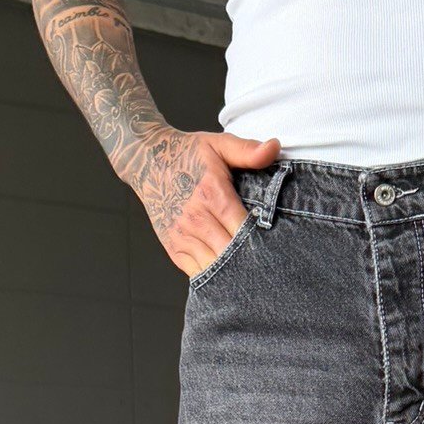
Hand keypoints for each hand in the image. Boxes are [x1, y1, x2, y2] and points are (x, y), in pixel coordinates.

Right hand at [132, 129, 281, 277]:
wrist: (146, 160)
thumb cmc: (187, 153)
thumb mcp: (219, 145)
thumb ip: (247, 150)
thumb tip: (275, 147)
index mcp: (211, 195)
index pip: (242, 229)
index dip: (260, 241)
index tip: (277, 246)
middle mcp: (195, 219)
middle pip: (230, 252)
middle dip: (249, 260)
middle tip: (270, 266)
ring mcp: (182, 236)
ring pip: (214, 267)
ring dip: (233, 273)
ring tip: (253, 276)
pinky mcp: (173, 248)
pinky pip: (197, 272)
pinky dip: (214, 277)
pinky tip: (230, 278)